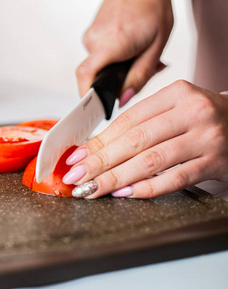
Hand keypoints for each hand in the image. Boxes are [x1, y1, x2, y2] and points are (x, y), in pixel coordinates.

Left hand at [62, 80, 227, 198]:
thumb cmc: (203, 119)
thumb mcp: (175, 108)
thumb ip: (142, 123)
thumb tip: (96, 147)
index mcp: (177, 94)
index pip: (127, 120)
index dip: (98, 141)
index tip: (76, 156)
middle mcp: (193, 112)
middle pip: (135, 140)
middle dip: (100, 162)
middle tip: (76, 177)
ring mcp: (207, 138)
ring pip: (151, 161)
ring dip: (116, 178)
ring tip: (93, 188)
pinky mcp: (216, 162)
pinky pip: (175, 178)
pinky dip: (147, 188)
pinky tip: (125, 193)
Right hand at [77, 0, 172, 105]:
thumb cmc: (152, 7)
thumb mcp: (156, 47)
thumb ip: (139, 77)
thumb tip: (122, 100)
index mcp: (111, 43)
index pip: (86, 75)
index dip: (86, 97)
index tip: (93, 111)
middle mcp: (95, 39)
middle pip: (95, 76)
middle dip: (113, 82)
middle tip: (135, 73)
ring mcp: (90, 35)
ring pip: (98, 66)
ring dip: (115, 69)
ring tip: (136, 56)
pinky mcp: (91, 34)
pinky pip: (98, 55)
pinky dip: (112, 58)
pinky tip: (128, 48)